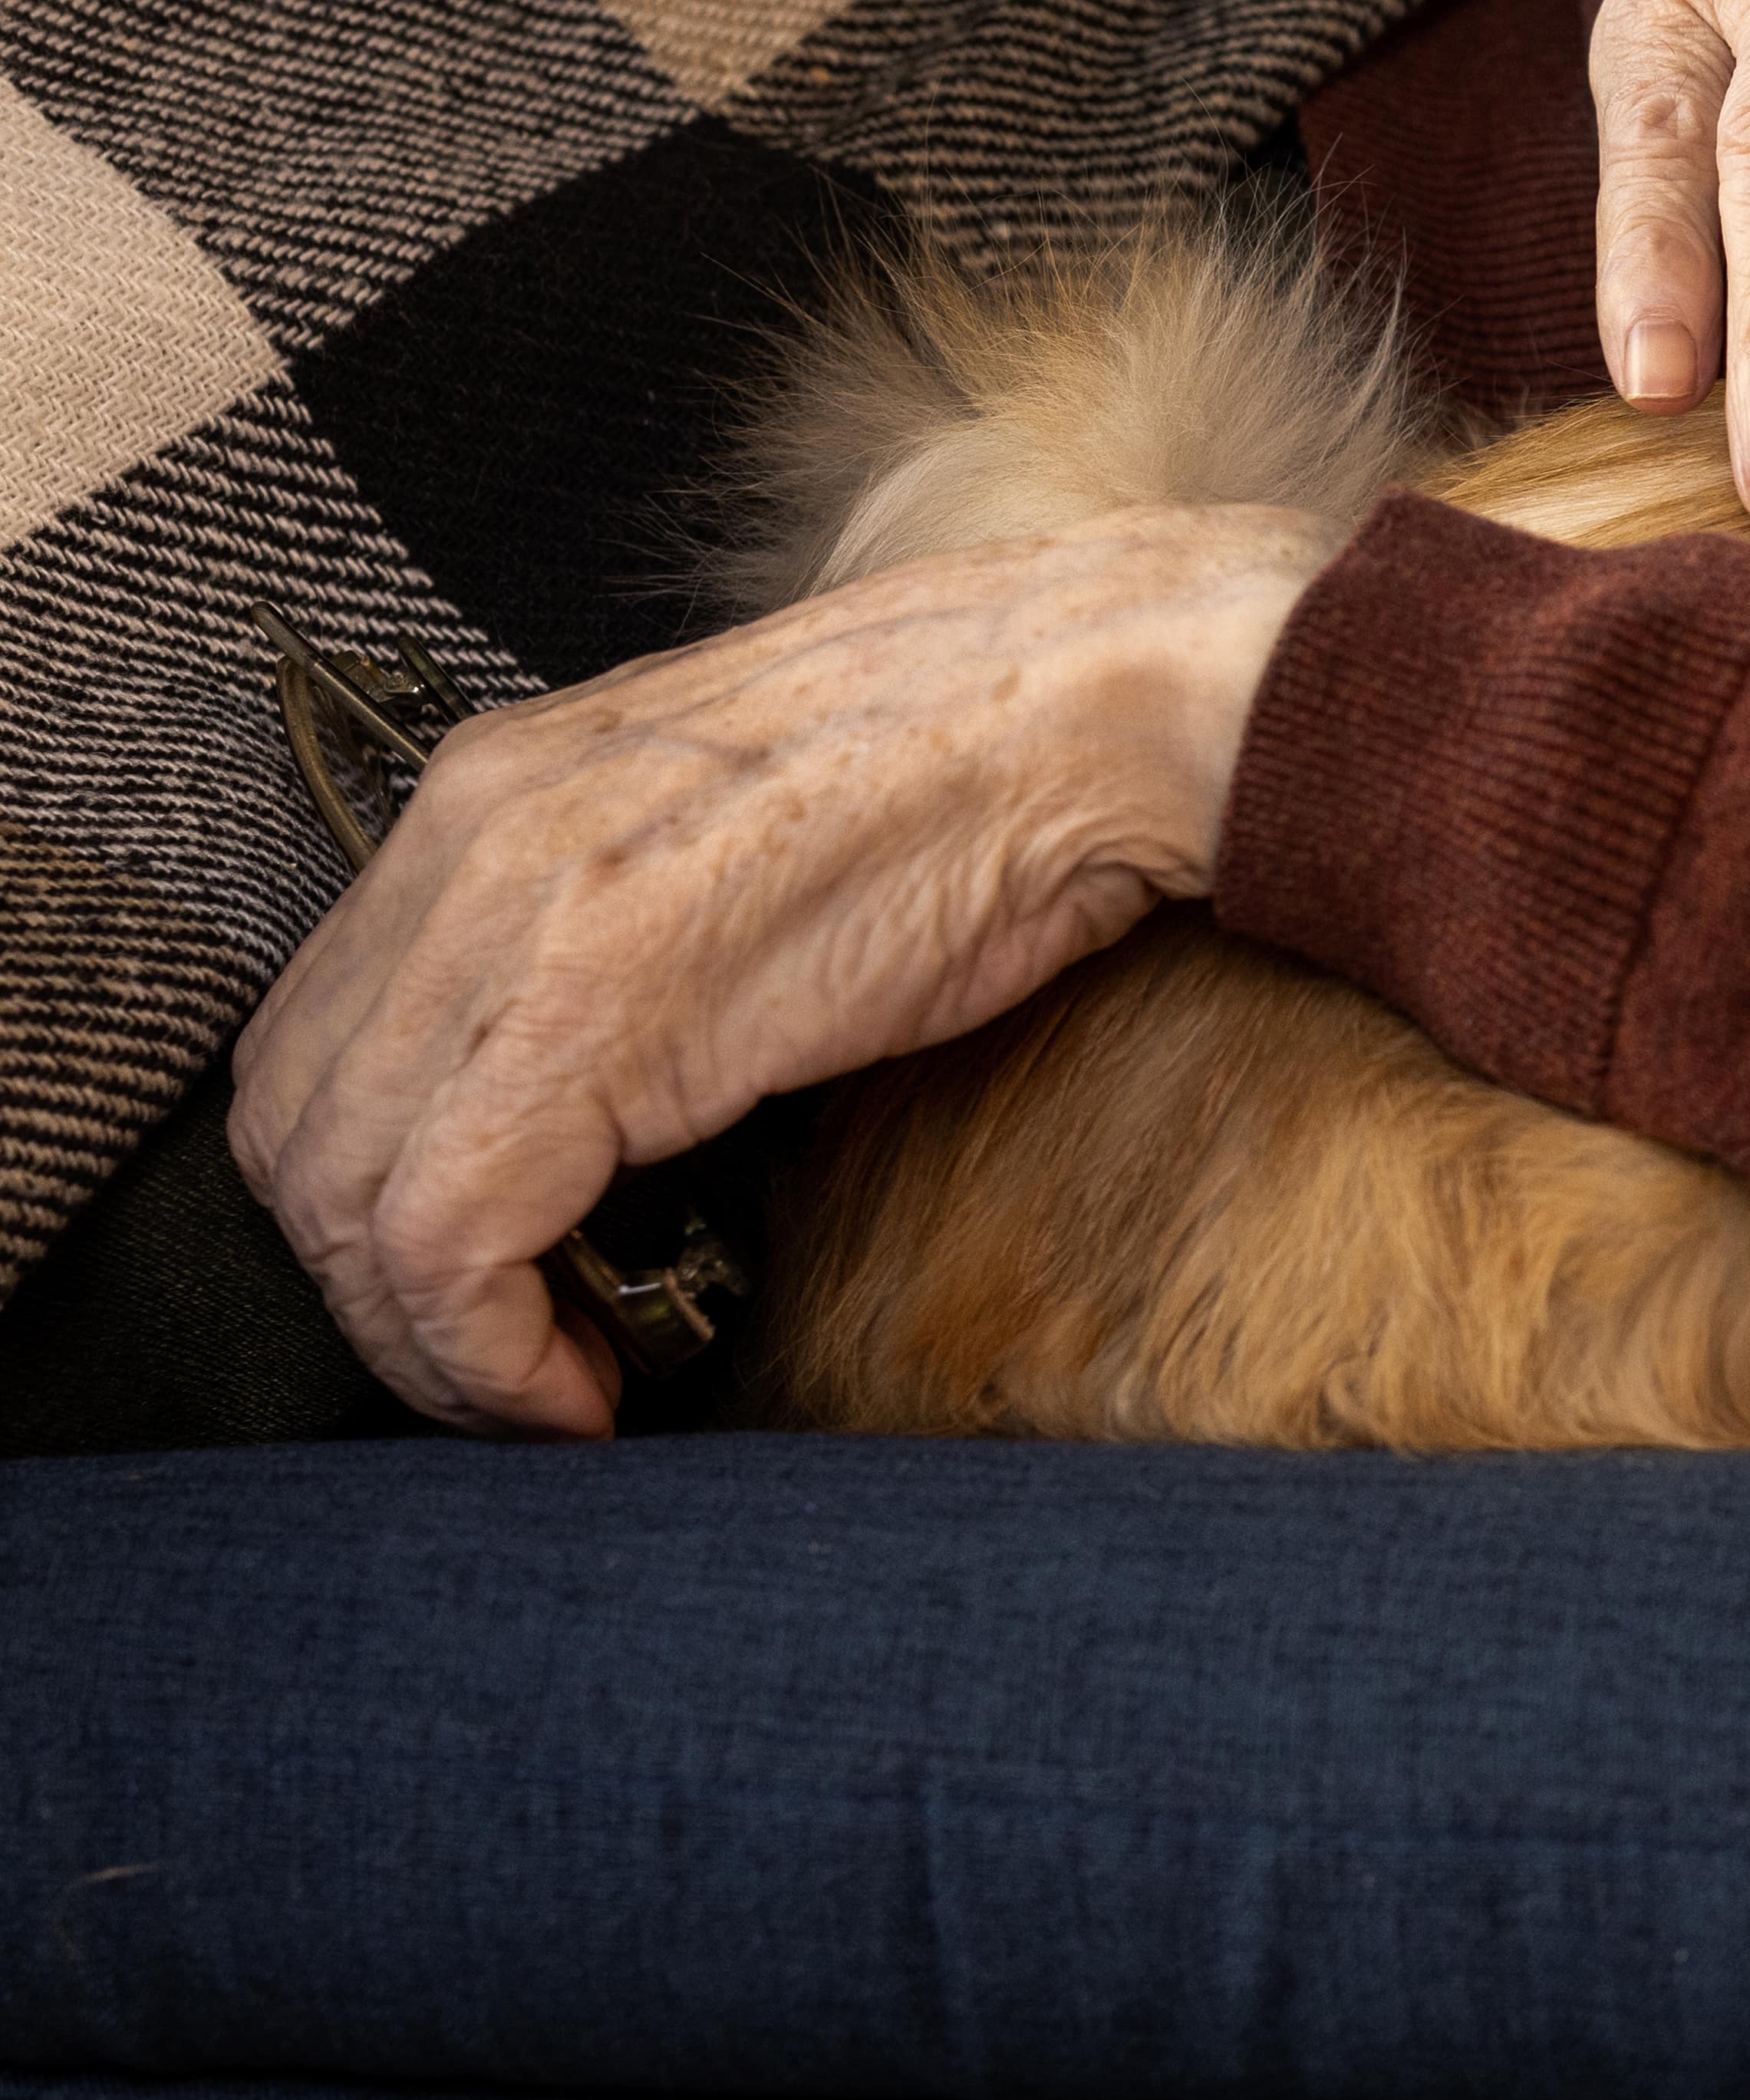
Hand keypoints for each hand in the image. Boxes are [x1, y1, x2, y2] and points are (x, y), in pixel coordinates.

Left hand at [227, 504, 1338, 1437]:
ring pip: (338, 1201)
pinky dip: (481, 1355)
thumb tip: (594, 1091)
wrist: (1108, 703)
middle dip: (374, 1291)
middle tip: (504, 1369)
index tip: (482, 1292)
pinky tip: (577, 1392)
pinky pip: (439, 1239)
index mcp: (494, 790)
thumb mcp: (741, 833)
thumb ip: (626, 930)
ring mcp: (514, 919)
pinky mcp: (587, 1019)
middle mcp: (465, 838)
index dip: (366, 1205)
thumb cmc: (978, 776)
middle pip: (291, 1129)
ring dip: (425, 1343)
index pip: (319, 1041)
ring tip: (547, 1396)